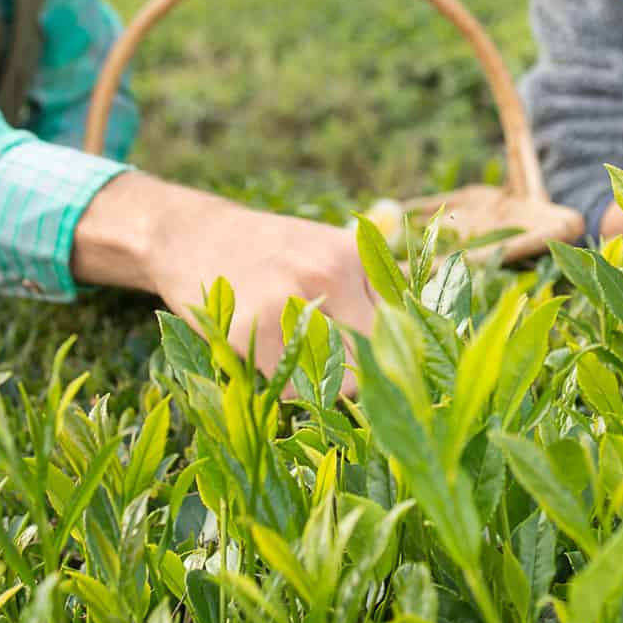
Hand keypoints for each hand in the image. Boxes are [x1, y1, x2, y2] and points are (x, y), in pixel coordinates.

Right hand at [74, 173, 375, 378]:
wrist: (193, 236)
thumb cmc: (271, 249)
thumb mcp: (329, 247)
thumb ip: (377, 285)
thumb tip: (429, 323)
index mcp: (349, 257)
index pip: (394, 331)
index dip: (391, 358)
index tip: (386, 375)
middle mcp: (323, 277)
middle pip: (368, 360)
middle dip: (357, 375)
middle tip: (332, 367)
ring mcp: (284, 305)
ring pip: (331, 382)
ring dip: (319, 382)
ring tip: (296, 350)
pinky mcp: (248, 333)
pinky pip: (287, 387)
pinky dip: (281, 381)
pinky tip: (264, 350)